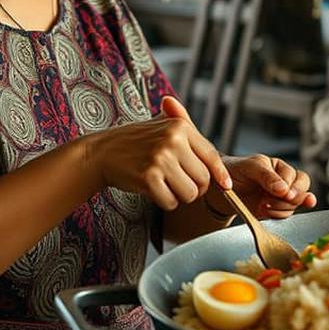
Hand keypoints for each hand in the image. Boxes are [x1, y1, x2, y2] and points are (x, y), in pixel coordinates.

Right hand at [84, 96, 231, 210]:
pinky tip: (153, 190)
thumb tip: (225, 174)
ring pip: (190, 194)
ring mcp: (160, 159)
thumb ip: (193, 143)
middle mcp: (173, 140)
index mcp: (181, 127)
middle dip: (194, 187)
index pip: (212, 156)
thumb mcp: (163, 127)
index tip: (226, 186)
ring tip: (165, 185)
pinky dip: (164, 202)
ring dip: (179, 196)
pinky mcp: (148, 177)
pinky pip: (171, 202)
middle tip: (178, 183)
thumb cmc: (136, 142)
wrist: (102, 152)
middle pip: (203, 180)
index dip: (220, 175)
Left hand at [214, 154, 316, 219]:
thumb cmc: (234, 171)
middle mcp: (283, 181)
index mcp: (279, 167)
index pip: (297, 177)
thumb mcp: (250, 168)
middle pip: (302, 191)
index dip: (292, 187)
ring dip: (281, 208)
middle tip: (273, 201)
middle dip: (291, 199)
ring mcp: (279, 197)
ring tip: (263, 205)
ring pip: (295, 205)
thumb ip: (267, 176)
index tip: (283, 194)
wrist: (219, 189)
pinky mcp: (273, 209)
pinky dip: (278, 215)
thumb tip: (284, 189)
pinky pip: (285, 214)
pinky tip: (269, 212)